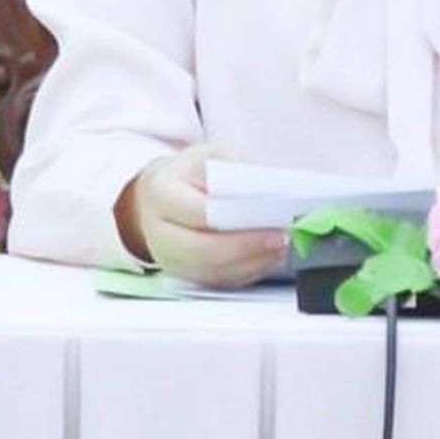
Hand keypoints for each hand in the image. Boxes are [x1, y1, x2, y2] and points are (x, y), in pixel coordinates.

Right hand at [117, 145, 287, 287]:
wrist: (160, 195)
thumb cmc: (191, 174)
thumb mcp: (212, 156)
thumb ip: (237, 173)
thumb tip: (269, 194)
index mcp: (161, 194)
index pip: (202, 213)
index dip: (238, 219)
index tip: (271, 217)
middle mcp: (159, 232)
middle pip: (203, 251)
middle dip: (246, 247)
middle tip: (280, 239)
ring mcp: (169, 259)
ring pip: (212, 272)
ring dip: (251, 263)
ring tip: (280, 248)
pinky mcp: (185, 275)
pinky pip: (218, 282)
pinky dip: (247, 272)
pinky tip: (267, 258)